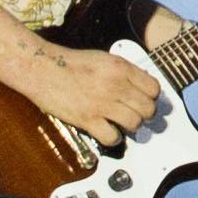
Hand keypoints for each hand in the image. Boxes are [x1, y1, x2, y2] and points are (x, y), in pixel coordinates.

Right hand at [39, 41, 165, 146]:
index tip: (145, 100)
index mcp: (121, 68)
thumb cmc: (71, 63)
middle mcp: (116, 85)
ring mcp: (102, 103)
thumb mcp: (104, 59)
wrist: (42, 69)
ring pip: (135, 123)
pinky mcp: (88, 119)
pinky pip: (113, 137)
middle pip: (148, 108)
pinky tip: (107, 131)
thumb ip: (124, 72)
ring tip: (122, 123)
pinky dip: (113, 138)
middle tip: (136, 114)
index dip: (151, 97)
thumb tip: (141, 87)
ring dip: (131, 126)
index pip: (154, 88)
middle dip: (145, 114)